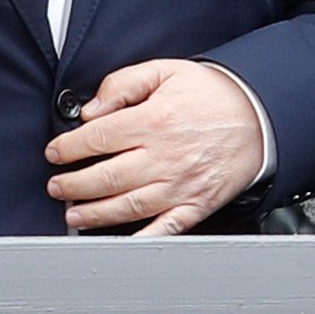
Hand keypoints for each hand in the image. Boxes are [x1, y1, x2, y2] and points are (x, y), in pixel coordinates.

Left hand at [45, 59, 265, 233]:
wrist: (258, 115)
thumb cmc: (212, 94)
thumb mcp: (166, 71)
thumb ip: (123, 84)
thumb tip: (92, 110)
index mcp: (155, 121)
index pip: (97, 138)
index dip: (68, 147)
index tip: (55, 152)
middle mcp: (164, 157)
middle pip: (105, 177)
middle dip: (72, 184)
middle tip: (57, 186)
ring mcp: (179, 185)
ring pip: (125, 207)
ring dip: (93, 213)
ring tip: (74, 214)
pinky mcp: (194, 205)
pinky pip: (162, 230)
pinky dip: (138, 240)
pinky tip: (117, 242)